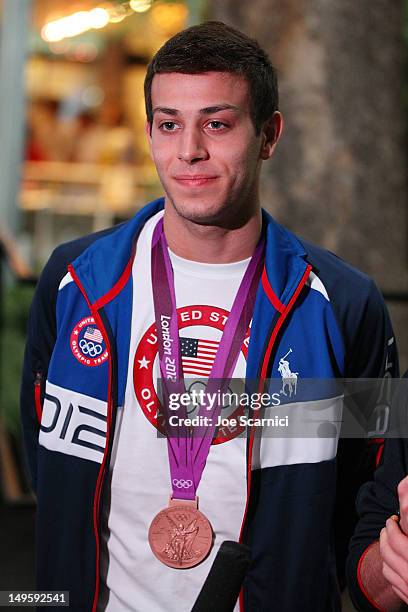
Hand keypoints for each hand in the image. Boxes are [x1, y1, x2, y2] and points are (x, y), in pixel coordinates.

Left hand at [379, 475, 407, 604]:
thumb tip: (407, 506)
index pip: (395, 539)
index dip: (391, 525)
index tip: (393, 519)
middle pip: (387, 551)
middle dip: (384, 535)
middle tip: (389, 525)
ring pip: (386, 567)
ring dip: (384, 551)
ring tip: (388, 540)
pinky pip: (393, 583)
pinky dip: (389, 569)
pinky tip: (395, 562)